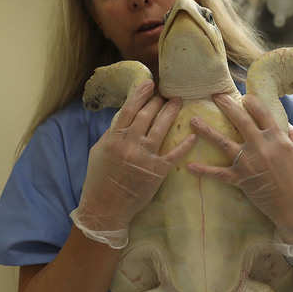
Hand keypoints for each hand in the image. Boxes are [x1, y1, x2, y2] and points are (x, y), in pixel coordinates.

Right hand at [74, 81, 196, 237]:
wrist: (105, 207)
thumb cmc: (99, 179)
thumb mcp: (100, 151)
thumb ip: (112, 133)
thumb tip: (125, 116)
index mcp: (114, 138)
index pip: (129, 109)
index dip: (140, 94)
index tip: (150, 83)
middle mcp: (131, 144)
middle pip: (147, 115)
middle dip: (158, 101)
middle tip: (166, 93)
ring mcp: (145, 157)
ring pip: (161, 128)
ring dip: (171, 112)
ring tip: (178, 102)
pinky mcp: (157, 172)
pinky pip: (174, 154)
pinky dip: (185, 144)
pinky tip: (193, 135)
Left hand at [187, 93, 292, 250]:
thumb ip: (291, 136)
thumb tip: (284, 125)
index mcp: (278, 138)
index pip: (261, 112)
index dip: (251, 101)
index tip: (243, 96)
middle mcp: (261, 146)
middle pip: (240, 120)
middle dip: (226, 105)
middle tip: (215, 95)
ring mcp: (249, 163)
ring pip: (223, 142)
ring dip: (206, 131)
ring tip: (193, 120)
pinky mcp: (241, 180)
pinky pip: (218, 174)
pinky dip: (203, 171)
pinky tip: (189, 166)